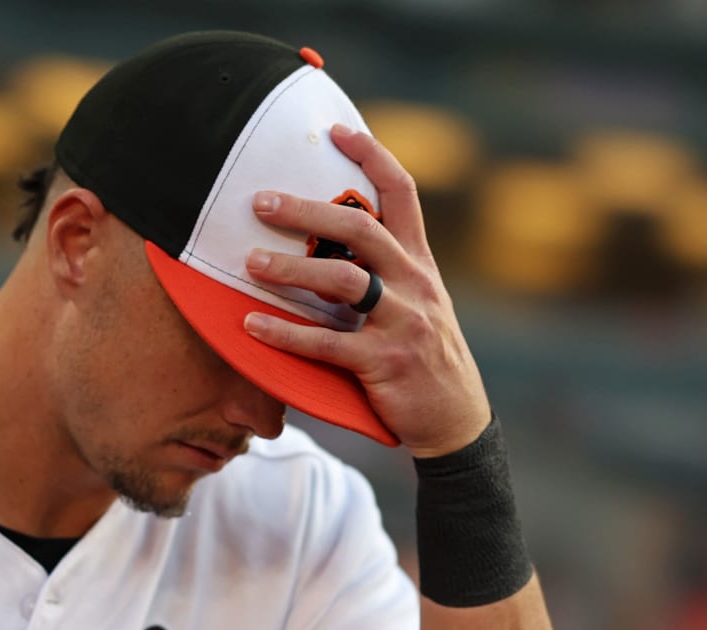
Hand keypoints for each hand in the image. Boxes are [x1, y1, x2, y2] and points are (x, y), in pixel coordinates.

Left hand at [240, 124, 492, 457]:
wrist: (456, 422)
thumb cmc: (423, 358)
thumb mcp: (419, 304)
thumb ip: (386, 272)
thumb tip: (329, 239)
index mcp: (421, 264)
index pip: (402, 194)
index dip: (372, 156)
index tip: (337, 129)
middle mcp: (415, 285)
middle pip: (360, 230)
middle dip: (307, 211)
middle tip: (261, 201)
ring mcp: (402, 324)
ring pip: (343, 281)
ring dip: (291, 268)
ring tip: (249, 263)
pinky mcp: (385, 364)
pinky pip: (328, 345)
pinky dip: (286, 334)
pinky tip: (251, 325)